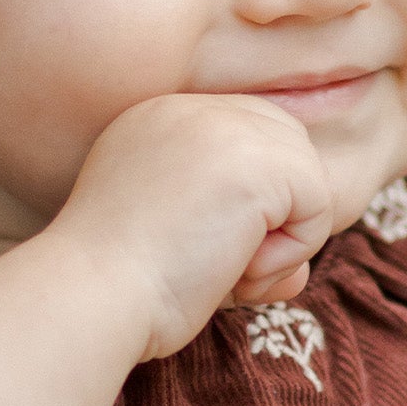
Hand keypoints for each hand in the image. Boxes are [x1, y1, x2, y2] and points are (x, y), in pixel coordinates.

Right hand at [0, 92, 331, 405]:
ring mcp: (222, 127)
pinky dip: (288, 254)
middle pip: (287, 149)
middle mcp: (188, 109)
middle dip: (276, 217)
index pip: (247, 142)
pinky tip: (233, 269)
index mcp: (157, 121)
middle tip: (226, 269)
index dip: (253, 207)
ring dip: (280, 243)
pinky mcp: (256, 162)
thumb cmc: (117, 291)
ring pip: (306, 178)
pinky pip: (318, 207)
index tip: (205, 255)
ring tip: (223, 270)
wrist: (88, 296)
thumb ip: (236, 243)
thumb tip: (296, 274)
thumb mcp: (177, 250)